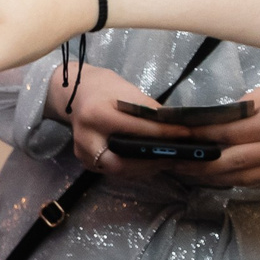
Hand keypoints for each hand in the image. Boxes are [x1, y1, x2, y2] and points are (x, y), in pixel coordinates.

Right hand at [48, 63, 184, 180]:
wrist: (74, 94)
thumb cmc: (104, 88)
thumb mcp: (127, 91)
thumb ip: (149, 110)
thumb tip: (175, 125)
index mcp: (96, 115)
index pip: (135, 129)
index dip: (162, 133)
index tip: (185, 134)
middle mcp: (86, 138)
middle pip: (122, 163)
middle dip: (151, 162)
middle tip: (175, 157)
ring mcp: (83, 153)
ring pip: (118, 171)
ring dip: (145, 168)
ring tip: (167, 159)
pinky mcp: (86, 162)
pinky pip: (113, 170)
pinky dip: (133, 168)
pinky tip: (150, 162)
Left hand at [160, 74, 259, 186]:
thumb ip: (237, 110)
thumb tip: (202, 123)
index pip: (228, 132)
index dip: (200, 136)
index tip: (176, 135)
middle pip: (232, 161)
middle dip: (199, 164)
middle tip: (173, 161)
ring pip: (240, 177)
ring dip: (209, 177)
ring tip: (184, 170)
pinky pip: (252, 181)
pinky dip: (227, 179)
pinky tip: (208, 175)